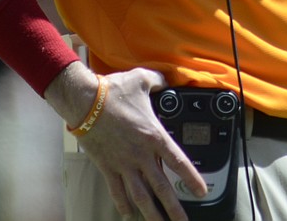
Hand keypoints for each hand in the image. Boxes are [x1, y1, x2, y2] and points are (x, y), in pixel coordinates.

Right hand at [61, 66, 207, 219]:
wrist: (85, 101)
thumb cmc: (113, 91)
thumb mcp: (142, 80)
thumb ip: (158, 81)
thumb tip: (165, 81)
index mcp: (153, 135)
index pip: (178, 162)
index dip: (191, 179)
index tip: (201, 192)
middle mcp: (141, 154)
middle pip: (162, 187)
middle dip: (174, 208)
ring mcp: (123, 163)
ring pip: (141, 195)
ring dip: (151, 213)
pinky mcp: (107, 167)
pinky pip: (117, 191)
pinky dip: (122, 204)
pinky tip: (128, 214)